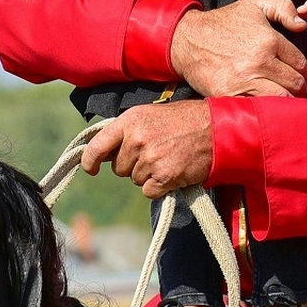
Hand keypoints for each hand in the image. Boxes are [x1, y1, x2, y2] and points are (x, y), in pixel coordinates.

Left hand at [81, 101, 212, 198]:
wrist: (216, 129)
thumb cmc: (184, 120)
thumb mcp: (150, 114)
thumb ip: (127, 130)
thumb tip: (106, 152)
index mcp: (130, 121)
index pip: (98, 145)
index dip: (90, 160)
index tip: (90, 169)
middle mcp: (137, 140)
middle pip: (119, 168)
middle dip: (133, 165)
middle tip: (155, 152)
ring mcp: (151, 159)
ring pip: (136, 180)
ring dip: (149, 175)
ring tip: (168, 158)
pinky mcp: (164, 177)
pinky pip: (149, 191)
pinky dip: (159, 187)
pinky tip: (172, 172)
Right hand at [170, 0, 306, 97]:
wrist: (187, 40)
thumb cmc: (220, 24)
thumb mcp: (253, 5)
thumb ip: (283, 9)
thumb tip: (302, 24)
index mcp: (269, 40)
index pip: (300, 64)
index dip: (304, 71)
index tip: (301, 74)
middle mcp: (259, 62)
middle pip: (294, 83)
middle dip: (298, 87)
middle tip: (296, 89)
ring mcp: (245, 80)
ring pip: (281, 99)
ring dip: (287, 101)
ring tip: (285, 100)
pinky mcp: (230, 94)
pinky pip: (257, 108)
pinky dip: (265, 109)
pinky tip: (266, 105)